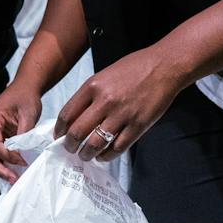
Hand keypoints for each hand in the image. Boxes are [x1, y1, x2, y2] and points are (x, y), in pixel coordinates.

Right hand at [0, 80, 41, 181]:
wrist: (25, 87)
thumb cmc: (26, 97)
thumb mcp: (28, 114)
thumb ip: (24, 134)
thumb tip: (23, 154)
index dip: (8, 156)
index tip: (23, 161)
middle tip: (13, 179)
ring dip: (0, 168)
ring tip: (13, 178)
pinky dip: (3, 163)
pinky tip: (13, 170)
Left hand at [54, 46, 185, 161]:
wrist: (164, 66)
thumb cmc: (134, 68)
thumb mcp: (104, 75)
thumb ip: (89, 95)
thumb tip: (75, 118)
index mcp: (93, 86)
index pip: (67, 114)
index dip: (60, 130)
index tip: (59, 136)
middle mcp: (105, 101)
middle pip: (77, 132)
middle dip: (70, 146)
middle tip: (70, 149)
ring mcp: (122, 115)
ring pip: (95, 144)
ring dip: (87, 154)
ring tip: (86, 155)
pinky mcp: (138, 126)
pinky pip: (117, 147)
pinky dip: (107, 155)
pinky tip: (104, 155)